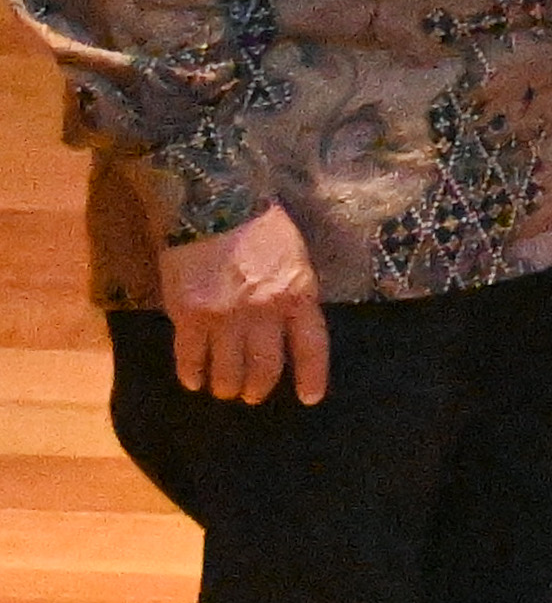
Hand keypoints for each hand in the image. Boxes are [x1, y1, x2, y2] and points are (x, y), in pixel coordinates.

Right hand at [156, 205, 323, 404]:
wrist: (214, 204)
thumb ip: (295, 296)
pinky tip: (193, 381)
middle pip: (266, 368)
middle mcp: (264, 311)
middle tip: (252, 394)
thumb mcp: (296, 259)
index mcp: (298, 294)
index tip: (308, 399)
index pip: (311, 347)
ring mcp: (225, 316)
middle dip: (259, 389)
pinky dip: (191, 375)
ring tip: (224, 389)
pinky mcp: (189, 315)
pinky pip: (190, 358)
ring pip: (228, 371)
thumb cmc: (260, 228)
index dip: (311, 377)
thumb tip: (290, 330)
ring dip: (226, 387)